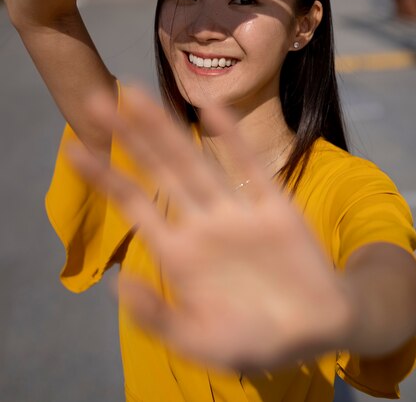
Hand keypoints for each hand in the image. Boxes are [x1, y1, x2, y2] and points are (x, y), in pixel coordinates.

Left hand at [68, 86, 351, 369]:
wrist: (318, 329)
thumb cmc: (256, 340)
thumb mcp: (202, 343)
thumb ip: (160, 318)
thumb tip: (118, 285)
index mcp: (178, 253)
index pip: (135, 205)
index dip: (106, 177)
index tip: (74, 149)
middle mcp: (201, 222)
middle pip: (159, 170)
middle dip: (129, 137)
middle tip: (97, 100)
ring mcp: (236, 210)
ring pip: (194, 161)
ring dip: (166, 129)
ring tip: (135, 95)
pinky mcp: (273, 206)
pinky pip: (250, 167)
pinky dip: (232, 138)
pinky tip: (211, 109)